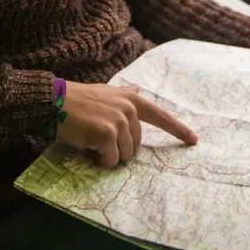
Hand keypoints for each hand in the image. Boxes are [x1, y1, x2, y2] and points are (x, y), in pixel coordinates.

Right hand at [57, 81, 197, 167]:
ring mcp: (119, 121)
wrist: (55, 101)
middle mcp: (129, 109)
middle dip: (119, 148)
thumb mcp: (106, 92)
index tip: (194, 140)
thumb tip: (137, 90)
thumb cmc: (79, 100)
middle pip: (136, 146)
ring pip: (124, 156)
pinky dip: (99, 159)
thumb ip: (124, 95)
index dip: (178, 130)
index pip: (161, 116)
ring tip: (92, 139)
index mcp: (131, 99)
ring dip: (108, 155)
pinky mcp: (107, 134)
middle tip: (98, 137)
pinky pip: (110, 160)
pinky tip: (88, 145)